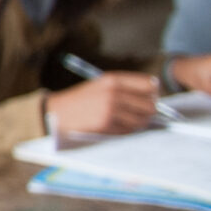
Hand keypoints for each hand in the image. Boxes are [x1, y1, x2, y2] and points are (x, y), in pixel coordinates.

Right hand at [46, 74, 161, 136]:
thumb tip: (153, 99)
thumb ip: (125, 89)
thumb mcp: (100, 85)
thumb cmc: (80, 100)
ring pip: (142, 120)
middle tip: (140, 113)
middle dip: (148, 111)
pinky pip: (128, 130)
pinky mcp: (106, 123)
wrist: (57, 113)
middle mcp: (113, 93)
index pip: (149, 84)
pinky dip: (126, 130)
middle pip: (150, 105)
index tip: (150, 98)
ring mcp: (110, 109)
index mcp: (113, 79)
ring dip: (138, 123)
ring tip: (126, 121)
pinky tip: (115, 126)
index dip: (153, 93)